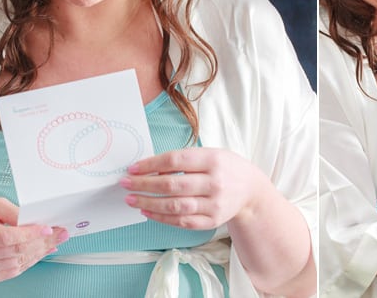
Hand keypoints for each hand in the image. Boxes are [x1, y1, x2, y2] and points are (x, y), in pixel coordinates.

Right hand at [0, 198, 67, 282]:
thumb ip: (13, 211)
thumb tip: (35, 221)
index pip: (6, 237)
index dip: (29, 234)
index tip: (48, 228)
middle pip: (17, 250)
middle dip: (43, 241)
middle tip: (61, 232)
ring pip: (20, 261)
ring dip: (41, 250)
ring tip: (56, 240)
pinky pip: (17, 269)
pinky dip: (33, 259)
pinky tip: (43, 250)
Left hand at [119, 148, 268, 229]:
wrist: (251, 190)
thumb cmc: (224, 168)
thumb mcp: (209, 154)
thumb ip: (183, 160)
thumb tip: (150, 169)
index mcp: (212, 160)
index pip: (174, 161)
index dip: (150, 165)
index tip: (133, 168)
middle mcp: (214, 182)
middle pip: (171, 185)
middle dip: (144, 185)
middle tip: (125, 184)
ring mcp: (213, 204)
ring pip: (174, 206)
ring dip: (149, 203)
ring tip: (131, 199)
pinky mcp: (211, 221)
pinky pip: (181, 221)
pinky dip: (161, 218)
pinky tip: (147, 211)